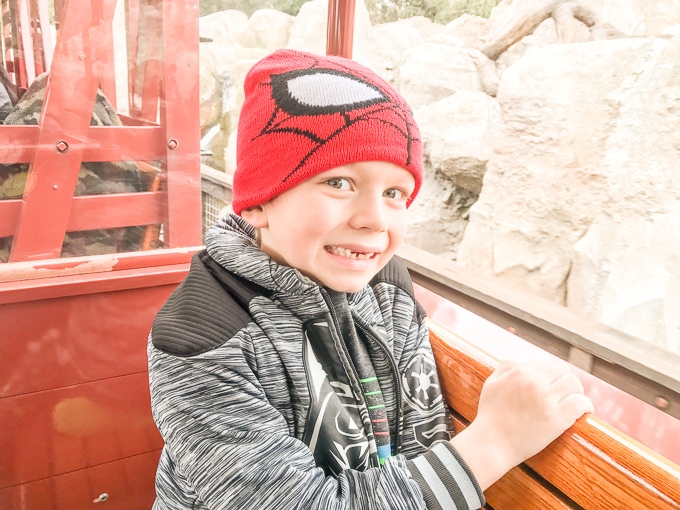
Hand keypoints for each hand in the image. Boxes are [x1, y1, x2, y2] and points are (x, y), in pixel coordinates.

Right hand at [450, 359, 593, 488]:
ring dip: (577, 392)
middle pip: (563, 371)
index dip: (554, 375)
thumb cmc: (490, 415)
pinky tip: (584, 411)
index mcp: (520, 372)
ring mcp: (546, 400)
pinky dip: (586, 406)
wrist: (491, 443)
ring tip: (574, 402)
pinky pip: (580, 403)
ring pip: (574, 384)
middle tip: (566, 394)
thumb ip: (506, 367)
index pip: (548, 364)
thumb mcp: (492, 383)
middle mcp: (534, 382)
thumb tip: (522, 362)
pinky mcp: (556, 419)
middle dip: (566, 381)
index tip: (555, 385)